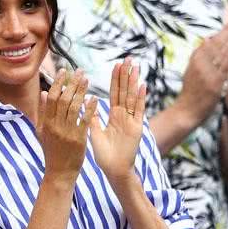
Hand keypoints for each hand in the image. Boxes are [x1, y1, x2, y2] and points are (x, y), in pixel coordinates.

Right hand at [36, 69, 97, 181]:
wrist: (59, 172)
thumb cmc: (51, 151)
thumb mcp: (42, 131)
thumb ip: (43, 112)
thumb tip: (44, 93)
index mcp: (46, 123)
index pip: (52, 98)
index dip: (58, 83)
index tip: (64, 71)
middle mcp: (56, 126)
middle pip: (63, 100)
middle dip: (71, 83)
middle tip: (79, 71)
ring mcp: (67, 132)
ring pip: (74, 107)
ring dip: (81, 92)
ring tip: (87, 80)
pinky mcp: (79, 140)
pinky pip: (85, 121)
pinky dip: (89, 108)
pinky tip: (94, 98)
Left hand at [89, 58, 146, 182]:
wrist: (114, 170)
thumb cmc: (105, 154)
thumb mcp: (95, 132)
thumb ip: (93, 117)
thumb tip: (85, 102)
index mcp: (113, 115)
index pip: (114, 93)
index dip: (115, 79)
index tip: (116, 64)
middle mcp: (123, 115)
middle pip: (125, 91)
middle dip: (126, 75)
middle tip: (128, 58)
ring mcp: (131, 120)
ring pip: (132, 97)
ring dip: (133, 82)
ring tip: (135, 66)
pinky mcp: (136, 128)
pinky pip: (138, 110)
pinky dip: (140, 98)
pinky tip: (142, 85)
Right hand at [175, 17, 227, 124]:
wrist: (185, 112)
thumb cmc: (190, 93)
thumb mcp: (191, 72)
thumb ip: (199, 58)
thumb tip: (206, 42)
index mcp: (194, 60)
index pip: (211, 41)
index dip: (223, 31)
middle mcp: (199, 64)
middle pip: (216, 43)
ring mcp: (206, 72)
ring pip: (220, 51)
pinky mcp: (212, 82)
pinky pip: (222, 66)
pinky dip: (227, 55)